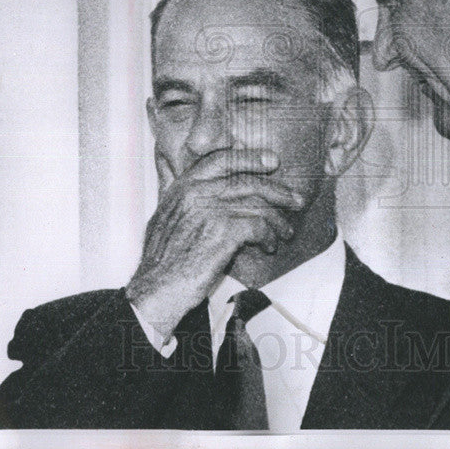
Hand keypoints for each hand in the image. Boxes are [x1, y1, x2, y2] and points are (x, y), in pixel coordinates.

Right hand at [126, 148, 300, 337]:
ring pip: (256, 206)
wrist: (154, 290)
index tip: (272, 160)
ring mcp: (209, 211)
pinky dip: (268, 236)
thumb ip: (185, 197)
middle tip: (295, 200)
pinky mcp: (223, 232)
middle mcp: (195, 193)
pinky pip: (258, 227)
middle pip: (247, 182)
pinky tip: (269, 246)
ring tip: (285, 232)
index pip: (221, 160)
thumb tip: (208, 186)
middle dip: (277, 191)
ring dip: (276, 221)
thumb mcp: (166, 217)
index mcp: (183, 187)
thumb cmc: (162, 260)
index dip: (250, 158)